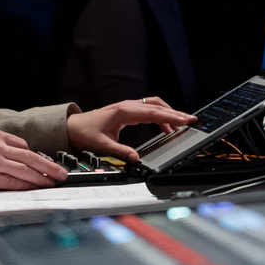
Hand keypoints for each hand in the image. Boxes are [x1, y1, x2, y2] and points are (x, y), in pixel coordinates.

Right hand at [0, 129, 65, 190]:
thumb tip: (13, 156)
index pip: (22, 146)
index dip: (37, 157)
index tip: (45, 164)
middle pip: (30, 157)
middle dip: (49, 166)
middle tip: (62, 174)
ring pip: (24, 170)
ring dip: (41, 178)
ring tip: (52, 183)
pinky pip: (12, 181)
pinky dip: (25, 186)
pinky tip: (34, 189)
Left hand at [67, 97, 196, 162]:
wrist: (73, 126)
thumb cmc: (85, 133)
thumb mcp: (102, 145)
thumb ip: (120, 152)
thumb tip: (136, 158)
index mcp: (123, 112)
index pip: (152, 112)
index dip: (170, 116)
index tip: (185, 119)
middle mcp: (127, 106)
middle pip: (157, 105)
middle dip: (175, 113)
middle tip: (191, 121)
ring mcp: (128, 107)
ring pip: (154, 105)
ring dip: (168, 114)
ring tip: (180, 126)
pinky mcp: (127, 111)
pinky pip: (148, 110)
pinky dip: (159, 116)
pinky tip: (165, 128)